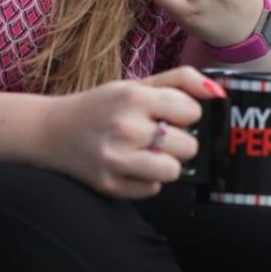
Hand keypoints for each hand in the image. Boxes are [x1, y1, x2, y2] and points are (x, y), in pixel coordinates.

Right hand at [38, 66, 223, 198]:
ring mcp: (116, 159)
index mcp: (133, 96)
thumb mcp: (135, 85)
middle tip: (157, 135)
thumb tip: (219, 91)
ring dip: (165, 163)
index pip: (191, 111)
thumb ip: (180, 80)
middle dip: (177, 141)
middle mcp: (125, 127)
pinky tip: (130, 166)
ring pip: (173, 171)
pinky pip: (153, 191)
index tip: (167, 113)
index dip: (184, 114)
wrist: (52, 131)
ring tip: (147, 153)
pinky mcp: (110, 185)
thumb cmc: (101, 106)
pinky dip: (146, 181)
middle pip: (188, 146)